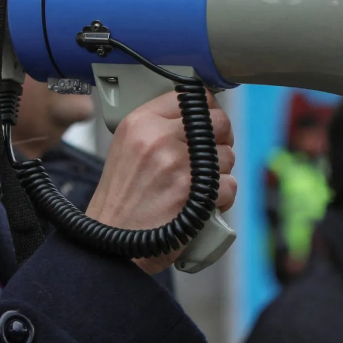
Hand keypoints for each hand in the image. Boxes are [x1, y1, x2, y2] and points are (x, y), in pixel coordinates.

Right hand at [86, 90, 236, 273]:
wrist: (111, 245)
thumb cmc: (120, 201)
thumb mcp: (127, 149)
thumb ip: (157, 129)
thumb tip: (197, 118)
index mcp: (141, 123)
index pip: (191, 97)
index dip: (207, 110)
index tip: (209, 122)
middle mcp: (159, 137)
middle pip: (219, 121)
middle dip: (221, 139)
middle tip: (210, 156)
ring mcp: (178, 163)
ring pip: (228, 155)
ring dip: (220, 173)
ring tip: (197, 186)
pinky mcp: (194, 191)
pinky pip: (230, 185)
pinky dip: (222, 199)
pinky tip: (201, 204)